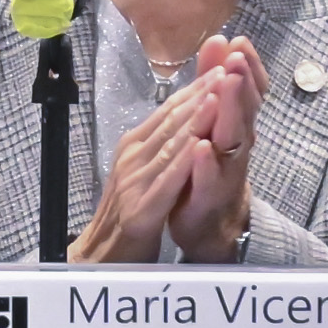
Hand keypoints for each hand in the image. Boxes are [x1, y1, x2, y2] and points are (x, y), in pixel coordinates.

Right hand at [69, 38, 259, 262]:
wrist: (102, 260)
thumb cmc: (127, 218)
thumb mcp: (143, 176)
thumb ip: (157, 151)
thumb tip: (177, 125)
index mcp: (133, 147)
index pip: (167, 112)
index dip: (193, 88)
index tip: (219, 67)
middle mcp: (132, 156)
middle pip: (171, 119)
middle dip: (200, 92)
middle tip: (225, 67)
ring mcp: (135, 180)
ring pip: (171, 142)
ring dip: (197, 115)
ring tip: (219, 90)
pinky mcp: (142, 207)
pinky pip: (169, 178)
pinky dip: (187, 157)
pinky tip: (203, 142)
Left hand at [158, 36, 259, 257]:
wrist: (210, 223)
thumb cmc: (211, 166)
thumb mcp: (214, 121)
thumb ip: (214, 82)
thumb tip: (222, 39)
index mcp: (236, 125)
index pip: (247, 91)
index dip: (247, 67)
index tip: (240, 40)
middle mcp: (237, 144)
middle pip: (243, 110)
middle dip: (241, 83)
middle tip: (238, 57)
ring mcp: (227, 170)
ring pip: (232, 140)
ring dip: (230, 113)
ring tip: (226, 86)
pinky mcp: (209, 196)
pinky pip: (210, 179)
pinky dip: (206, 163)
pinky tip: (200, 147)